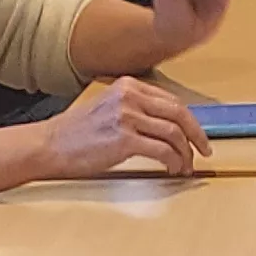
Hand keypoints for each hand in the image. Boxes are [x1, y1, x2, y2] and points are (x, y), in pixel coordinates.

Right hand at [37, 77, 211, 179]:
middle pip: (179, 113)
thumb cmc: (77, 132)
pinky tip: (173, 169)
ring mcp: (127, 117)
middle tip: (205, 150)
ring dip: (186, 153)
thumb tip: (168, 126)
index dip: (190, 120)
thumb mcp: (109, 107)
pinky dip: (173, 162)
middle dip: (197, 134)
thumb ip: (136, 109)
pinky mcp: (124, 140)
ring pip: (174, 133)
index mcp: (129, 86)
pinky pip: (162, 151)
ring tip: (186, 166)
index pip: (172, 100)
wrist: (50, 145)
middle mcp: (130, 97)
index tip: (197, 135)